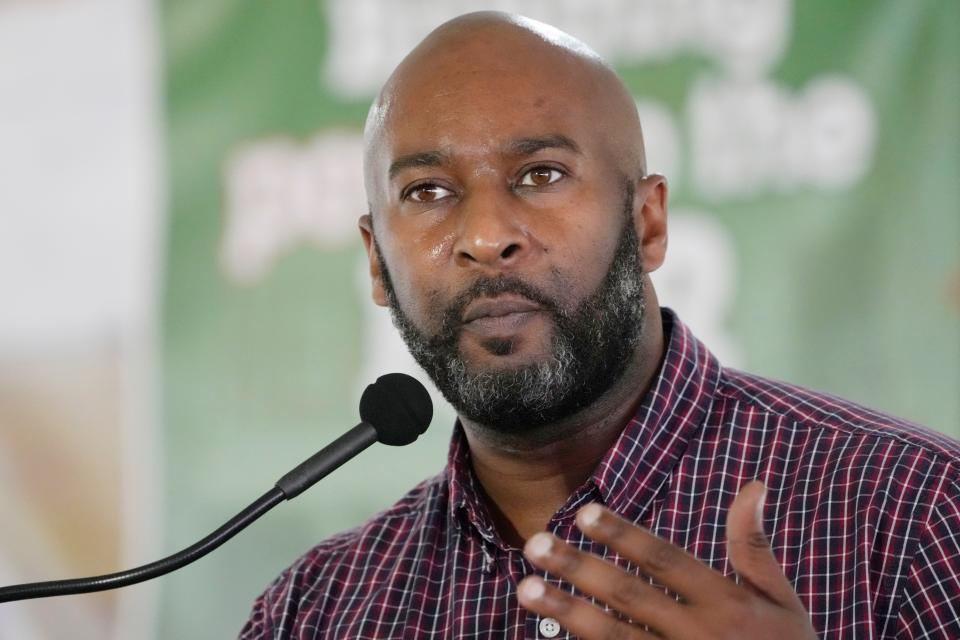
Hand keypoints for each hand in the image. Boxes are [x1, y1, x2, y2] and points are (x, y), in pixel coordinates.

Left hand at [517, 481, 817, 638]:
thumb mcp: (781, 600)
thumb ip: (755, 546)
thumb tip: (753, 484)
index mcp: (725, 604)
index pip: (666, 562)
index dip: (626, 537)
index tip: (585, 513)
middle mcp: (697, 634)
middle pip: (629, 597)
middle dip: (580, 569)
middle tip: (535, 544)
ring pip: (614, 637)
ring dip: (568, 612)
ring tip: (525, 588)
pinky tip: (550, 633)